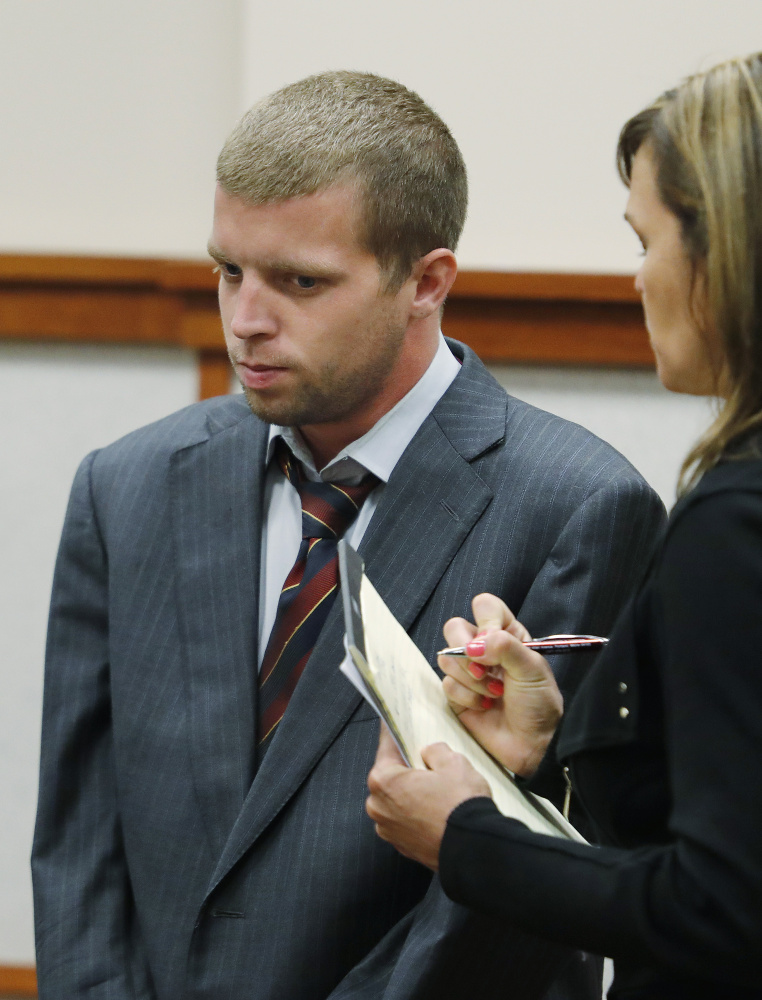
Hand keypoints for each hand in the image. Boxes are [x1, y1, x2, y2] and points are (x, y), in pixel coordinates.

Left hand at [366, 725, 491, 869]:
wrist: (473, 848)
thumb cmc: (460, 806)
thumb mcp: (453, 762)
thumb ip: (435, 750)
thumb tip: (429, 753)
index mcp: (384, 780)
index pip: (387, 746)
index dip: (394, 733)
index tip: (392, 724)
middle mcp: (378, 806)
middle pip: (389, 776)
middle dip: (405, 768)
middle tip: (427, 762)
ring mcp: (388, 829)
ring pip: (397, 800)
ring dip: (411, 793)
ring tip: (436, 788)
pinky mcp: (402, 846)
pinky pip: (405, 820)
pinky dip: (416, 813)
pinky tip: (436, 809)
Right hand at [439, 594, 562, 777]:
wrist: (534, 744)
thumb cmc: (539, 704)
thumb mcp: (532, 668)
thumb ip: (504, 646)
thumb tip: (473, 644)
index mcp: (506, 635)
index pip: (485, 606)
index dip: (485, 620)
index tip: (494, 640)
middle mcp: (484, 649)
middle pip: (455, 627)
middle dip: (467, 650)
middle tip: (486, 670)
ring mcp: (468, 671)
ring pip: (446, 656)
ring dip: (471, 678)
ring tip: (494, 693)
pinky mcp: (457, 695)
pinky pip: (447, 684)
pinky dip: (467, 697)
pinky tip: (486, 706)